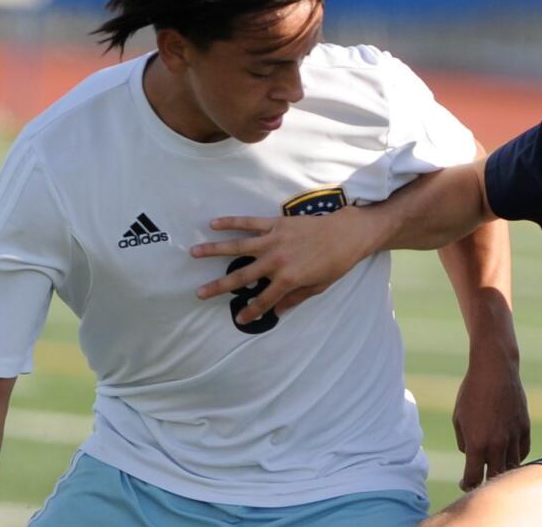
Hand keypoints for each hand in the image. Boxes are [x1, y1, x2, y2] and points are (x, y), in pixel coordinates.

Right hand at [190, 207, 376, 322]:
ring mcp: (274, 241)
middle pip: (241, 276)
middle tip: (200, 293)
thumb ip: (296, 298)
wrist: (347, 234)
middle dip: (219, 286)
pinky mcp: (276, 224)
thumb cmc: (336, 262)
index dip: (251, 312)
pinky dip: (231, 222)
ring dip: (214, 250)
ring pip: (238, 247)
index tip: (239, 319)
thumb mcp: (319, 287)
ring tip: (194, 253)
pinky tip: (214, 223)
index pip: (264, 300)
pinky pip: (250, 223)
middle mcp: (276, 261)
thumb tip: (277, 311)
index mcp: (288, 279)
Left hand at [453, 346, 529, 490]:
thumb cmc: (471, 392)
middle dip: (486, 482)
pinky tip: (507, 452)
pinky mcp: (525, 427)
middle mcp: (497, 444)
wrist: (495, 369)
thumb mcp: (459, 418)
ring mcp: (514, 436)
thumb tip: (473, 455)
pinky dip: (515, 456)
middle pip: (495, 477)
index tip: (464, 483)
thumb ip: (465, 442)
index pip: (473, 478)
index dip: (467, 485)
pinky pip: (522, 452)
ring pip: (512, 467)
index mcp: (477, 443)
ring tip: (494, 465)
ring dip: (503, 469)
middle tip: (480, 479)